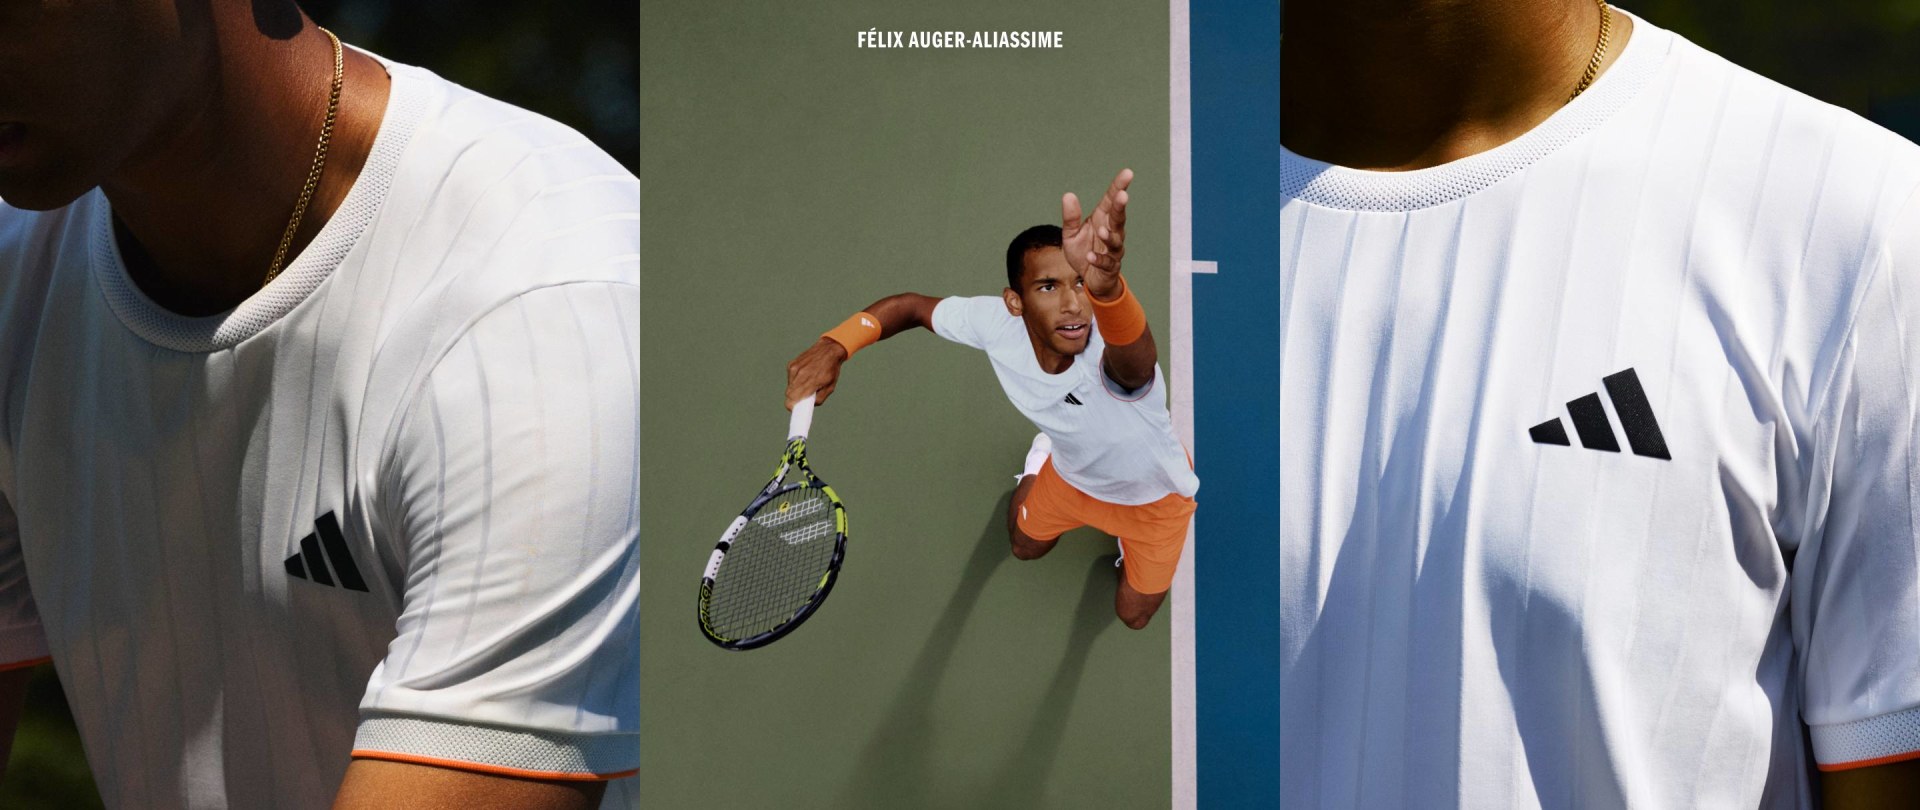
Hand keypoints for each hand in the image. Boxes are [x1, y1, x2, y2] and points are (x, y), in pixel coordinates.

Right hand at [785, 337, 847, 409]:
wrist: (828, 350)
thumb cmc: (831, 370)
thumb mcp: (830, 387)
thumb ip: (819, 399)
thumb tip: (809, 405)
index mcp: (811, 382)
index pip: (793, 399)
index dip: (792, 407)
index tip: (795, 410)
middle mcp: (800, 375)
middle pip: (789, 395)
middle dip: (794, 400)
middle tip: (802, 400)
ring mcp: (794, 369)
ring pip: (789, 387)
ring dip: (795, 390)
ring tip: (806, 385)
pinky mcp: (791, 365)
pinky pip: (790, 379)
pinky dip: (795, 381)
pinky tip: (804, 376)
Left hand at [1061, 168, 1130, 299]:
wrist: (1090, 279)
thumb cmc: (1084, 251)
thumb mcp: (1071, 234)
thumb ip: (1070, 217)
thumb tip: (1068, 195)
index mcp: (1102, 219)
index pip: (1111, 200)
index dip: (1119, 186)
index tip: (1128, 173)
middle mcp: (1111, 232)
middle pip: (1118, 218)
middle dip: (1120, 207)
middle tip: (1122, 195)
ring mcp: (1112, 250)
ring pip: (1115, 241)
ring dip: (1109, 236)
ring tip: (1102, 231)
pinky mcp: (1109, 267)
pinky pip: (1105, 262)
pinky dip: (1098, 259)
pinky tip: (1091, 256)